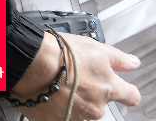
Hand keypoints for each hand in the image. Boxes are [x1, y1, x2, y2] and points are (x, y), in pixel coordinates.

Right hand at [12, 32, 140, 120]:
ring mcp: (76, 116)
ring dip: (74, 101)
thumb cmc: (59, 54)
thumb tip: (132, 64)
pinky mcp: (56, 120)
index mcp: (109, 88)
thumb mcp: (94, 48)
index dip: (125, 90)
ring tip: (57, 84)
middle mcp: (96, 107)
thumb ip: (118, 59)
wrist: (29, 64)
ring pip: (81, 110)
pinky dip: (56, 106)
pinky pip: (60, 115)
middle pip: (102, 104)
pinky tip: (47, 92)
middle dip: (92, 93)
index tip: (120, 86)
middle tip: (75, 78)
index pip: (131, 96)